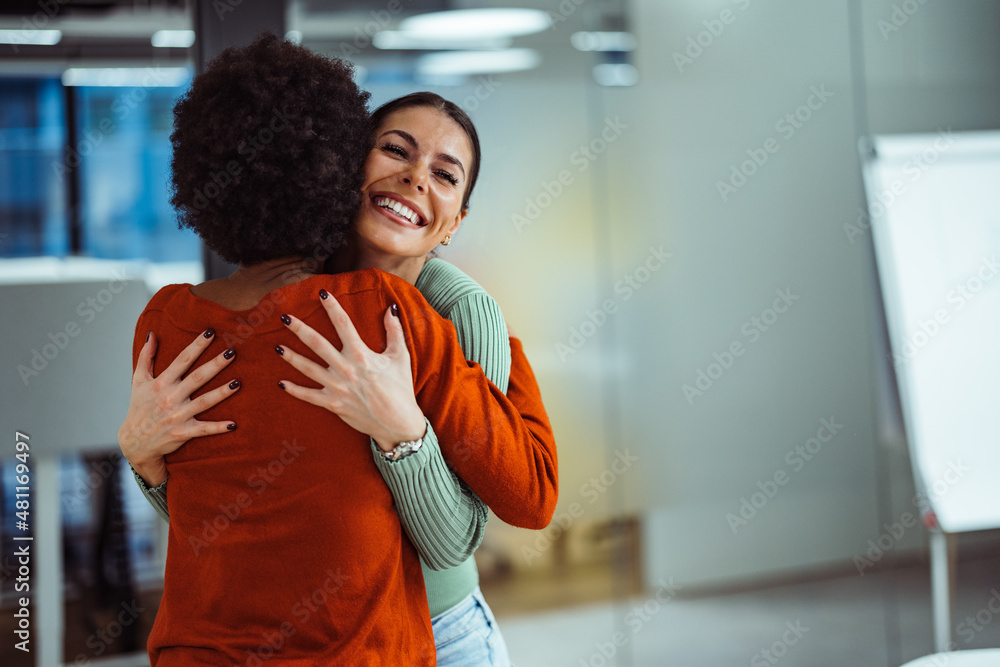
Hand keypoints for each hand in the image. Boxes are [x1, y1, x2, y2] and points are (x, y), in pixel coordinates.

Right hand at [118, 330, 239, 486]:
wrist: (134, 442)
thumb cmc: (139, 408)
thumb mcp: (138, 381)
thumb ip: (146, 357)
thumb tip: (152, 334)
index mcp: (161, 383)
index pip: (182, 360)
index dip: (197, 346)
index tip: (211, 332)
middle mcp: (170, 398)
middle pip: (197, 378)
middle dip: (215, 364)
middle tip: (232, 352)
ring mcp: (177, 416)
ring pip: (203, 402)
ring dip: (221, 393)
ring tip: (238, 383)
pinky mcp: (183, 432)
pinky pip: (203, 429)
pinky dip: (217, 428)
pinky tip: (233, 425)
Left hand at [276, 291, 425, 451]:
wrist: (398, 423)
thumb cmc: (401, 388)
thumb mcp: (400, 357)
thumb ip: (394, 331)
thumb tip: (391, 308)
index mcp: (361, 354)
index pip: (343, 324)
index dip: (332, 307)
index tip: (322, 294)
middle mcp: (346, 369)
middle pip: (317, 344)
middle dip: (299, 329)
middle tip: (284, 317)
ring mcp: (337, 387)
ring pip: (308, 368)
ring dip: (291, 357)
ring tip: (277, 347)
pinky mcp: (333, 404)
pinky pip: (309, 396)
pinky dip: (294, 390)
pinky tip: (281, 383)